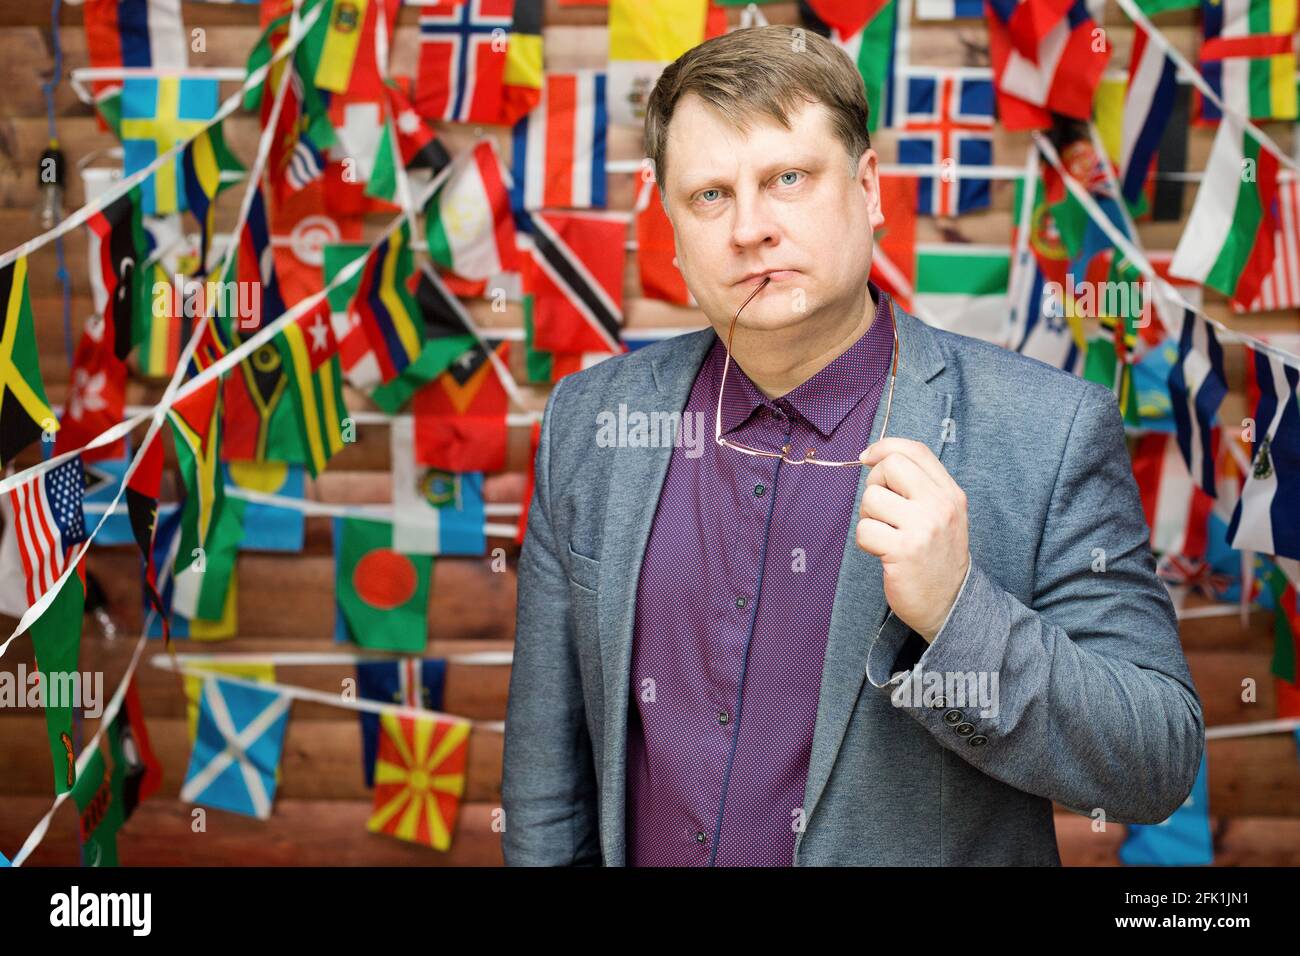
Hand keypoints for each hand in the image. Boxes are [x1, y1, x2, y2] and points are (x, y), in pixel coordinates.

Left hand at [856, 438, 969, 641]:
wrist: (950, 603)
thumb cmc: (936, 555)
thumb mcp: (942, 514)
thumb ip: (918, 485)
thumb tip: (875, 456)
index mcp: (950, 493)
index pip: (915, 450)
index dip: (884, 447)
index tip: (867, 458)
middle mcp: (940, 506)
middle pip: (890, 466)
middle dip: (874, 484)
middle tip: (881, 510)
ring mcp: (922, 528)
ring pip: (870, 499)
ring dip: (868, 518)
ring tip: (886, 534)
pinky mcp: (902, 551)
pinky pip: (863, 531)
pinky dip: (866, 542)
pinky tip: (883, 552)